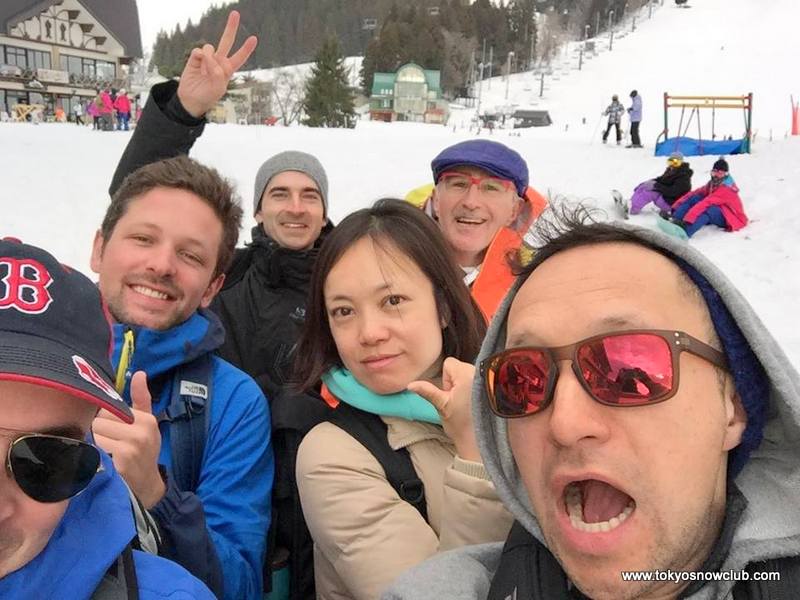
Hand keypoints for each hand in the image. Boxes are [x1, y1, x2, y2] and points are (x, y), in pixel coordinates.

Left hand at [93, 371, 165, 507]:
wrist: (147, 485)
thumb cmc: (144, 451)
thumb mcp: (147, 424)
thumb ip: (141, 398)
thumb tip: (139, 373)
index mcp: (146, 419)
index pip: (110, 408)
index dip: (106, 419)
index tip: (113, 430)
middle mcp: (140, 431)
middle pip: (99, 420)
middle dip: (100, 431)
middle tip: (109, 442)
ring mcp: (131, 446)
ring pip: (95, 433)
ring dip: (95, 442)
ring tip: (106, 451)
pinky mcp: (120, 461)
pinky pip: (96, 448)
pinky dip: (96, 453)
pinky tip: (104, 459)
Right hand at [176, 10, 257, 117]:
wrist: (191, 100)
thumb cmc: (207, 96)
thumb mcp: (218, 88)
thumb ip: (218, 72)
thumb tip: (210, 56)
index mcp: (228, 69)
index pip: (239, 57)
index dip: (246, 49)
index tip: (254, 38)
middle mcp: (219, 61)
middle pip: (226, 41)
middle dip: (231, 28)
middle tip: (235, 13)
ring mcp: (207, 59)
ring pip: (210, 47)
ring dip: (208, 59)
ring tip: (205, 72)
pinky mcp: (196, 58)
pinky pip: (199, 51)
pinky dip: (199, 59)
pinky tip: (198, 68)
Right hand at [408, 358, 480, 461]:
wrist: (478, 440)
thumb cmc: (460, 424)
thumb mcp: (441, 405)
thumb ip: (427, 391)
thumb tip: (410, 385)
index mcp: (466, 375)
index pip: (449, 363)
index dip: (446, 379)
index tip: (450, 394)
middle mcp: (479, 374)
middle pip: (459, 366)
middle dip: (455, 380)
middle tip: (458, 399)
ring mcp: (488, 380)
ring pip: (468, 372)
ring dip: (465, 384)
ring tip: (467, 401)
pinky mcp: (493, 387)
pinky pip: (479, 378)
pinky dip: (475, 387)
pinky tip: (475, 401)